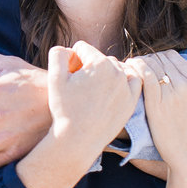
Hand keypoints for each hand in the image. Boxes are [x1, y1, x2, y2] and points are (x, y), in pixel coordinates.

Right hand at [11, 42, 140, 187]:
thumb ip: (58, 53)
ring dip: (106, 74)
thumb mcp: (54, 77)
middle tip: (81, 86)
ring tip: (93, 91)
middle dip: (90, 66)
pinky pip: (132, 81)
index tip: (70, 76)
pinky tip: (111, 91)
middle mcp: (117, 72)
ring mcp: (127, 87)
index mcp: (99, 63)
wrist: (78, 139)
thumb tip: (70, 49)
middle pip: (100, 57)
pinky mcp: (132, 100)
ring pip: (116, 68)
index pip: (83, 48)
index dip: (72, 60)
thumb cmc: (64, 108)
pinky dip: (123, 81)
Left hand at [130, 52, 186, 174]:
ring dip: (138, 61)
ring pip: (151, 64)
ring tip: (131, 66)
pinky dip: (135, 68)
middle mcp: (185, 85)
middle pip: (160, 58)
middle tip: (138, 64)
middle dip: (148, 58)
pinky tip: (129, 70)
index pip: (173, 56)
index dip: (159, 57)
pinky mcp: (155, 103)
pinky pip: (144, 76)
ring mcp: (170, 94)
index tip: (151, 63)